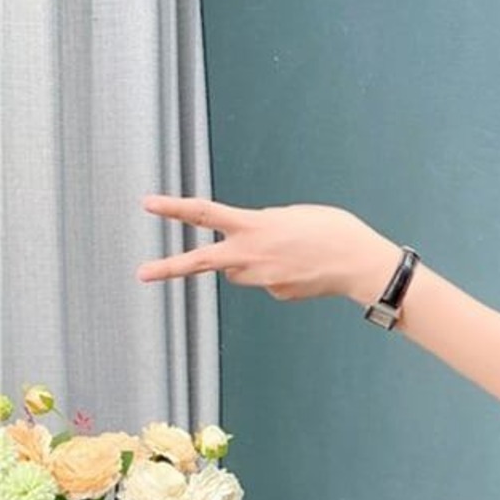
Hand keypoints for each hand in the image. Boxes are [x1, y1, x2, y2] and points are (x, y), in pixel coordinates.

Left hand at [135, 194, 400, 303]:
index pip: (204, 213)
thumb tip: (247, 251)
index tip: (147, 205)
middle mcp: (251, 255)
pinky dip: (281, 273)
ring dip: (252, 261)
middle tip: (140, 273)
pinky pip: (269, 281)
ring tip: (289, 251)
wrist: (359, 263)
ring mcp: (263, 279)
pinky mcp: (278, 294)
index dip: (174, 208)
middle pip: (201, 261)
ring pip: (242, 270)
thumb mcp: (290, 215)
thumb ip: (262, 226)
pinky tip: (305, 268)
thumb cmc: (332, 230)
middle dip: (169, 268)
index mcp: (253, 226)